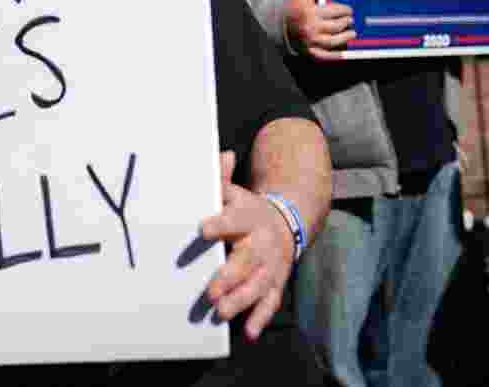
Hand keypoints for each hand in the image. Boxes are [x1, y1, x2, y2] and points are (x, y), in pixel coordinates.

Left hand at [201, 150, 295, 340]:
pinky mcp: (276, 282)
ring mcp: (271, 265)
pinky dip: (260, 318)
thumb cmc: (247, 210)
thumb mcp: (235, 192)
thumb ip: (222, 178)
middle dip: (229, 277)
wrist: (287, 222)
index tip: (201, 230)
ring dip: (241, 300)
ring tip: (221, 313)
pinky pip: (270, 302)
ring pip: (258, 285)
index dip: (219, 224)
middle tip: (210, 292)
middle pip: (246, 261)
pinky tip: (249, 332)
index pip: (232, 219)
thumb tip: (221, 154)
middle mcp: (261, 243)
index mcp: (248, 217)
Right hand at [284, 0, 354, 61]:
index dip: (344, 10)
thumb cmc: (295, 10)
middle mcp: (310, 27)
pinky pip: (324, 55)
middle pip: (336, 26)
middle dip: (346, 22)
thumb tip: (337, 2)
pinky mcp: (308, 51)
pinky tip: (343, 53)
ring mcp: (309, 41)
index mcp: (309, 12)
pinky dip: (334, 55)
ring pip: (333, 41)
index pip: (334, 11)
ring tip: (351, 33)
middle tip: (351, 20)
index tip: (349, 10)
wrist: (280, 24)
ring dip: (345, 37)